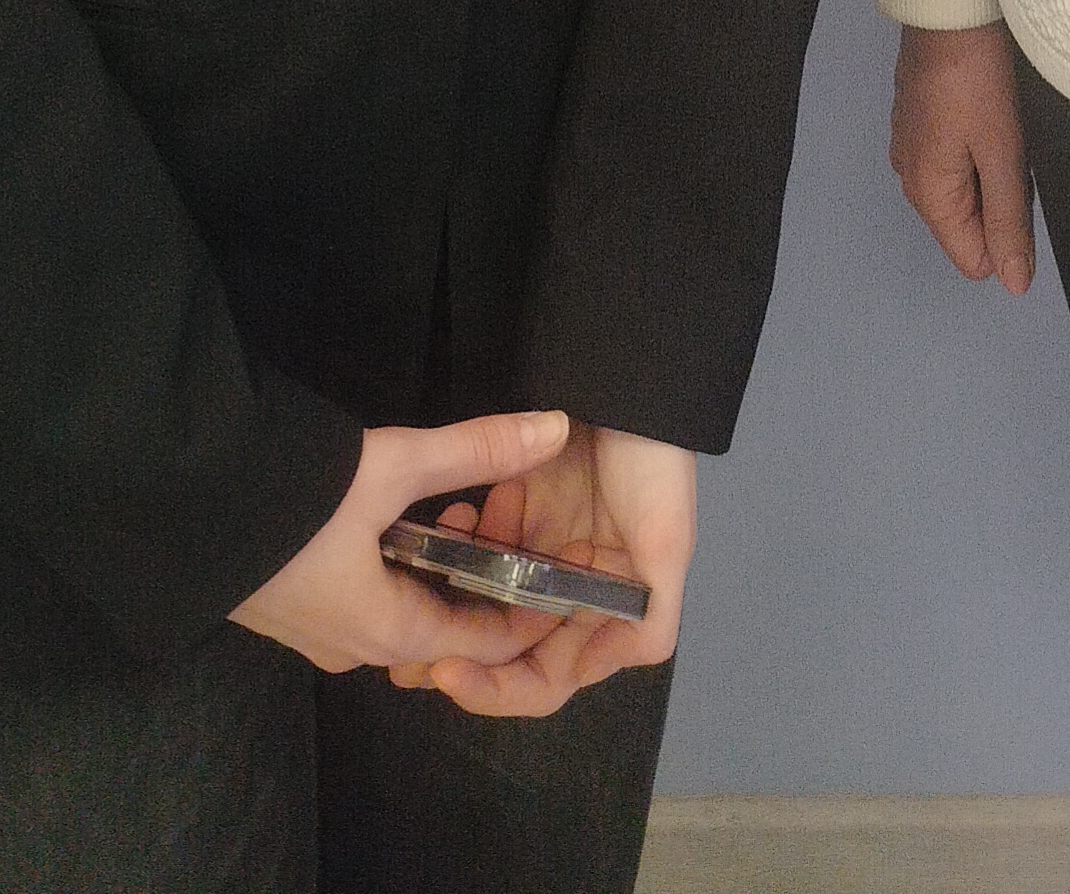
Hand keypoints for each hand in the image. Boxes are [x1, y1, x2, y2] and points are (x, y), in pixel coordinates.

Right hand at [230, 410, 570, 677]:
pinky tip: (400, 514)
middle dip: (482, 579)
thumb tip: (558, 426)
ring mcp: (319, 632)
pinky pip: (367, 599)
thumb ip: (477, 447)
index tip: (563, 571)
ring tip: (455, 505)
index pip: (484, 647)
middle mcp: (356, 648)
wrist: (188, 499)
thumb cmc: (299, 500)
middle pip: (444, 630)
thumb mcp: (396, 464)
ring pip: (404, 612)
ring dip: (440, 568)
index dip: (530, 612)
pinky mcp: (293, 606)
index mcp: (389, 633)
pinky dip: (399, 565)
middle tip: (503, 517)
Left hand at [394, 423, 696, 713]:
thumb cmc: (655, 465)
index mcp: (600, 611)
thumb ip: (648, 622)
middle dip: (454, 656)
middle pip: (503, 650)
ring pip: (481, 599)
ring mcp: (538, 548)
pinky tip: (456, 513)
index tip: (448, 671)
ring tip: (416, 580)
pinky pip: (477, 539)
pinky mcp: (517, 506)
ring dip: (450, 596)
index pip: (544, 677)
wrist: (635, 380)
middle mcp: (566, 590)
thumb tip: (590, 672)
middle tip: (400, 660)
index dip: (498, 689)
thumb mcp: (669, 542)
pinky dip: (463, 536)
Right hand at [890, 20, 1033, 292]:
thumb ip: (1008, 222)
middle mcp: (910, 179)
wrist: (947, 7)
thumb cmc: (977, 80)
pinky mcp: (918, 121)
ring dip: (989, 170)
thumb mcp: (1003, 154)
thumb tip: (1013, 284)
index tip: (1019, 186)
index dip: (1007, 235)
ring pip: (964, 190)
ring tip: (1000, 128)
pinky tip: (985, 112)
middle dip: (999, 200)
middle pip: (968, 224)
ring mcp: (910, 147)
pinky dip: (976, 146)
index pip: (973, 259)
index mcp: (928, 195)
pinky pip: (954, 159)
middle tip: (1012, 152)